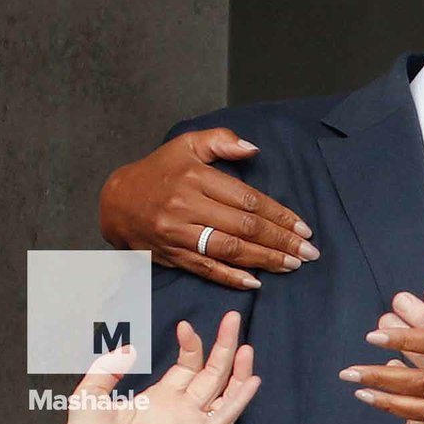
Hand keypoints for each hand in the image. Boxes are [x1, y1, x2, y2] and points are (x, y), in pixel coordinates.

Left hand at [63, 311, 260, 423]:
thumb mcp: (91, 394)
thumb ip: (106, 369)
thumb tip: (128, 350)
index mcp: (162, 398)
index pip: (189, 364)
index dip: (191, 344)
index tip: (184, 326)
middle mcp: (181, 409)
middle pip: (213, 372)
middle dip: (225, 343)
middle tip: (232, 318)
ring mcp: (190, 422)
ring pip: (225, 391)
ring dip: (238, 368)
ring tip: (245, 345)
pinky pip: (225, 416)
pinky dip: (241, 398)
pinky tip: (251, 379)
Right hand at [100, 127, 318, 288]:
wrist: (115, 201)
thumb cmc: (159, 170)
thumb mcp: (187, 144)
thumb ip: (222, 142)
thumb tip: (254, 149)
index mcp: (196, 178)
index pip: (248, 199)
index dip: (279, 215)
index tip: (303, 227)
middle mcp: (186, 207)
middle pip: (243, 227)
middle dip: (280, 241)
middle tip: (308, 252)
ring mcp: (177, 233)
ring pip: (228, 250)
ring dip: (264, 260)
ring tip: (291, 265)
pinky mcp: (170, 254)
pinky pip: (205, 269)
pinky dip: (231, 278)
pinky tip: (256, 282)